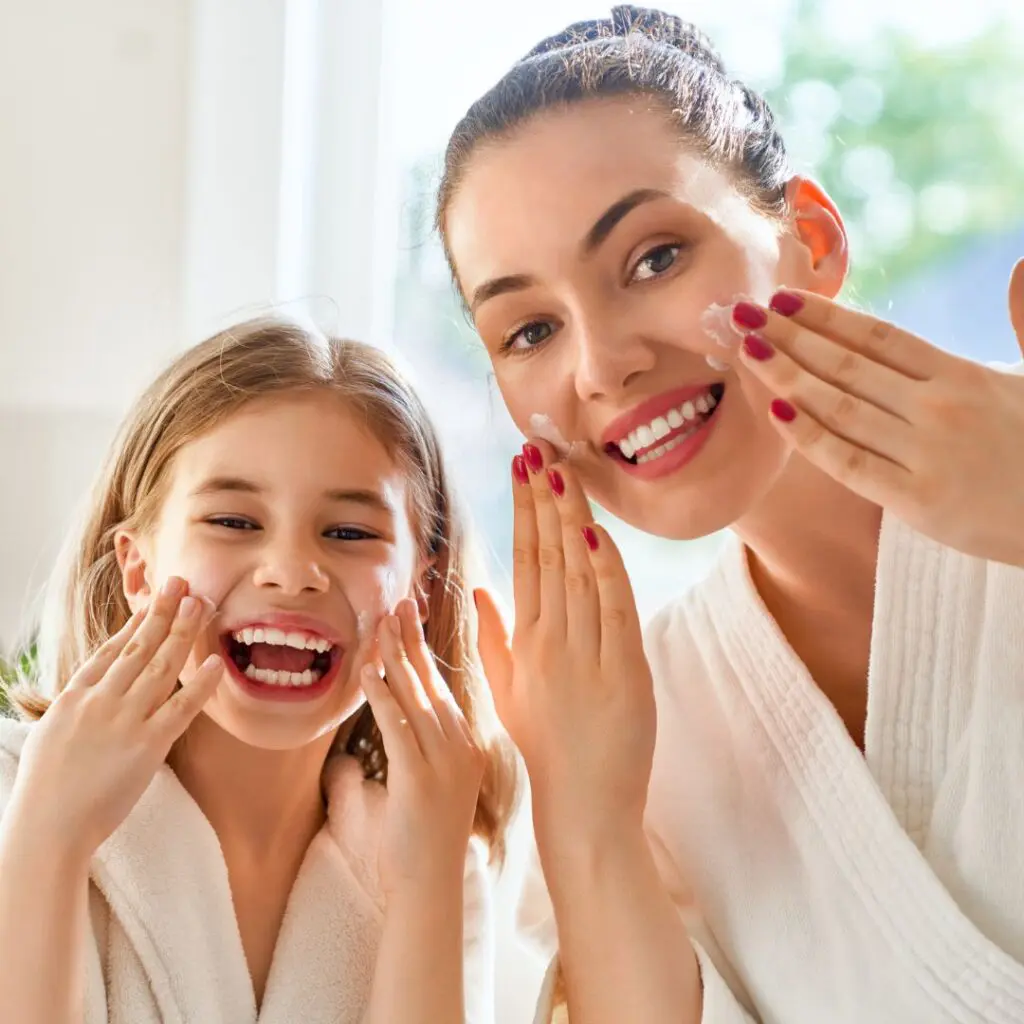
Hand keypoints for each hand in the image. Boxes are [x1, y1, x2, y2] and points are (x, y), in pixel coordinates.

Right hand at [9, 578, 223, 859]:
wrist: (47, 829)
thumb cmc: (44, 791)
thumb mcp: (49, 735)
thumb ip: (73, 709)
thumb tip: (88, 692)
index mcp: (73, 697)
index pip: (110, 651)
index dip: (136, 623)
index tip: (153, 602)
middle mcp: (100, 701)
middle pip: (139, 648)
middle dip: (163, 612)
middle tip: (183, 583)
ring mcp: (124, 721)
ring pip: (161, 666)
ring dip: (184, 632)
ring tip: (202, 605)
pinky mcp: (147, 746)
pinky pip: (180, 708)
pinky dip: (200, 684)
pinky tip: (216, 663)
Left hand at [360, 599, 483, 897]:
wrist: (430, 885)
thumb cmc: (422, 840)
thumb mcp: (426, 787)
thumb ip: (409, 756)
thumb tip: (373, 740)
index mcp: (466, 743)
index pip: (442, 685)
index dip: (423, 650)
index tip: (409, 620)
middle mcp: (460, 744)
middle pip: (431, 680)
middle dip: (411, 639)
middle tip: (397, 603)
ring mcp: (444, 760)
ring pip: (415, 694)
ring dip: (394, 656)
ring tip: (380, 623)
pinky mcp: (420, 776)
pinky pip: (398, 724)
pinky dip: (382, 694)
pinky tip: (368, 669)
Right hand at [475, 441, 655, 846]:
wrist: (582, 805)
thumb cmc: (544, 745)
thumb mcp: (508, 692)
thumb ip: (493, 639)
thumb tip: (481, 592)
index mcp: (523, 642)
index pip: (523, 561)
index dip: (524, 512)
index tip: (522, 469)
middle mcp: (549, 642)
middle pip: (547, 556)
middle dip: (545, 499)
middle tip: (540, 449)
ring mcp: (585, 657)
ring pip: (577, 575)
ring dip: (573, 520)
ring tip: (565, 472)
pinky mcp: (623, 674)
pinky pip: (614, 612)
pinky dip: (607, 572)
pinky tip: (597, 533)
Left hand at [733, 258, 1023, 566]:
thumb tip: (1021, 265)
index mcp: (962, 375)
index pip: (878, 336)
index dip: (826, 316)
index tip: (784, 299)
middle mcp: (938, 406)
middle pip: (847, 364)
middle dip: (789, 337)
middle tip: (742, 314)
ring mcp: (925, 453)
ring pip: (840, 406)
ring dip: (787, 375)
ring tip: (746, 350)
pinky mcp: (917, 500)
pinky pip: (849, 462)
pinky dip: (810, 436)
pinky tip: (775, 412)